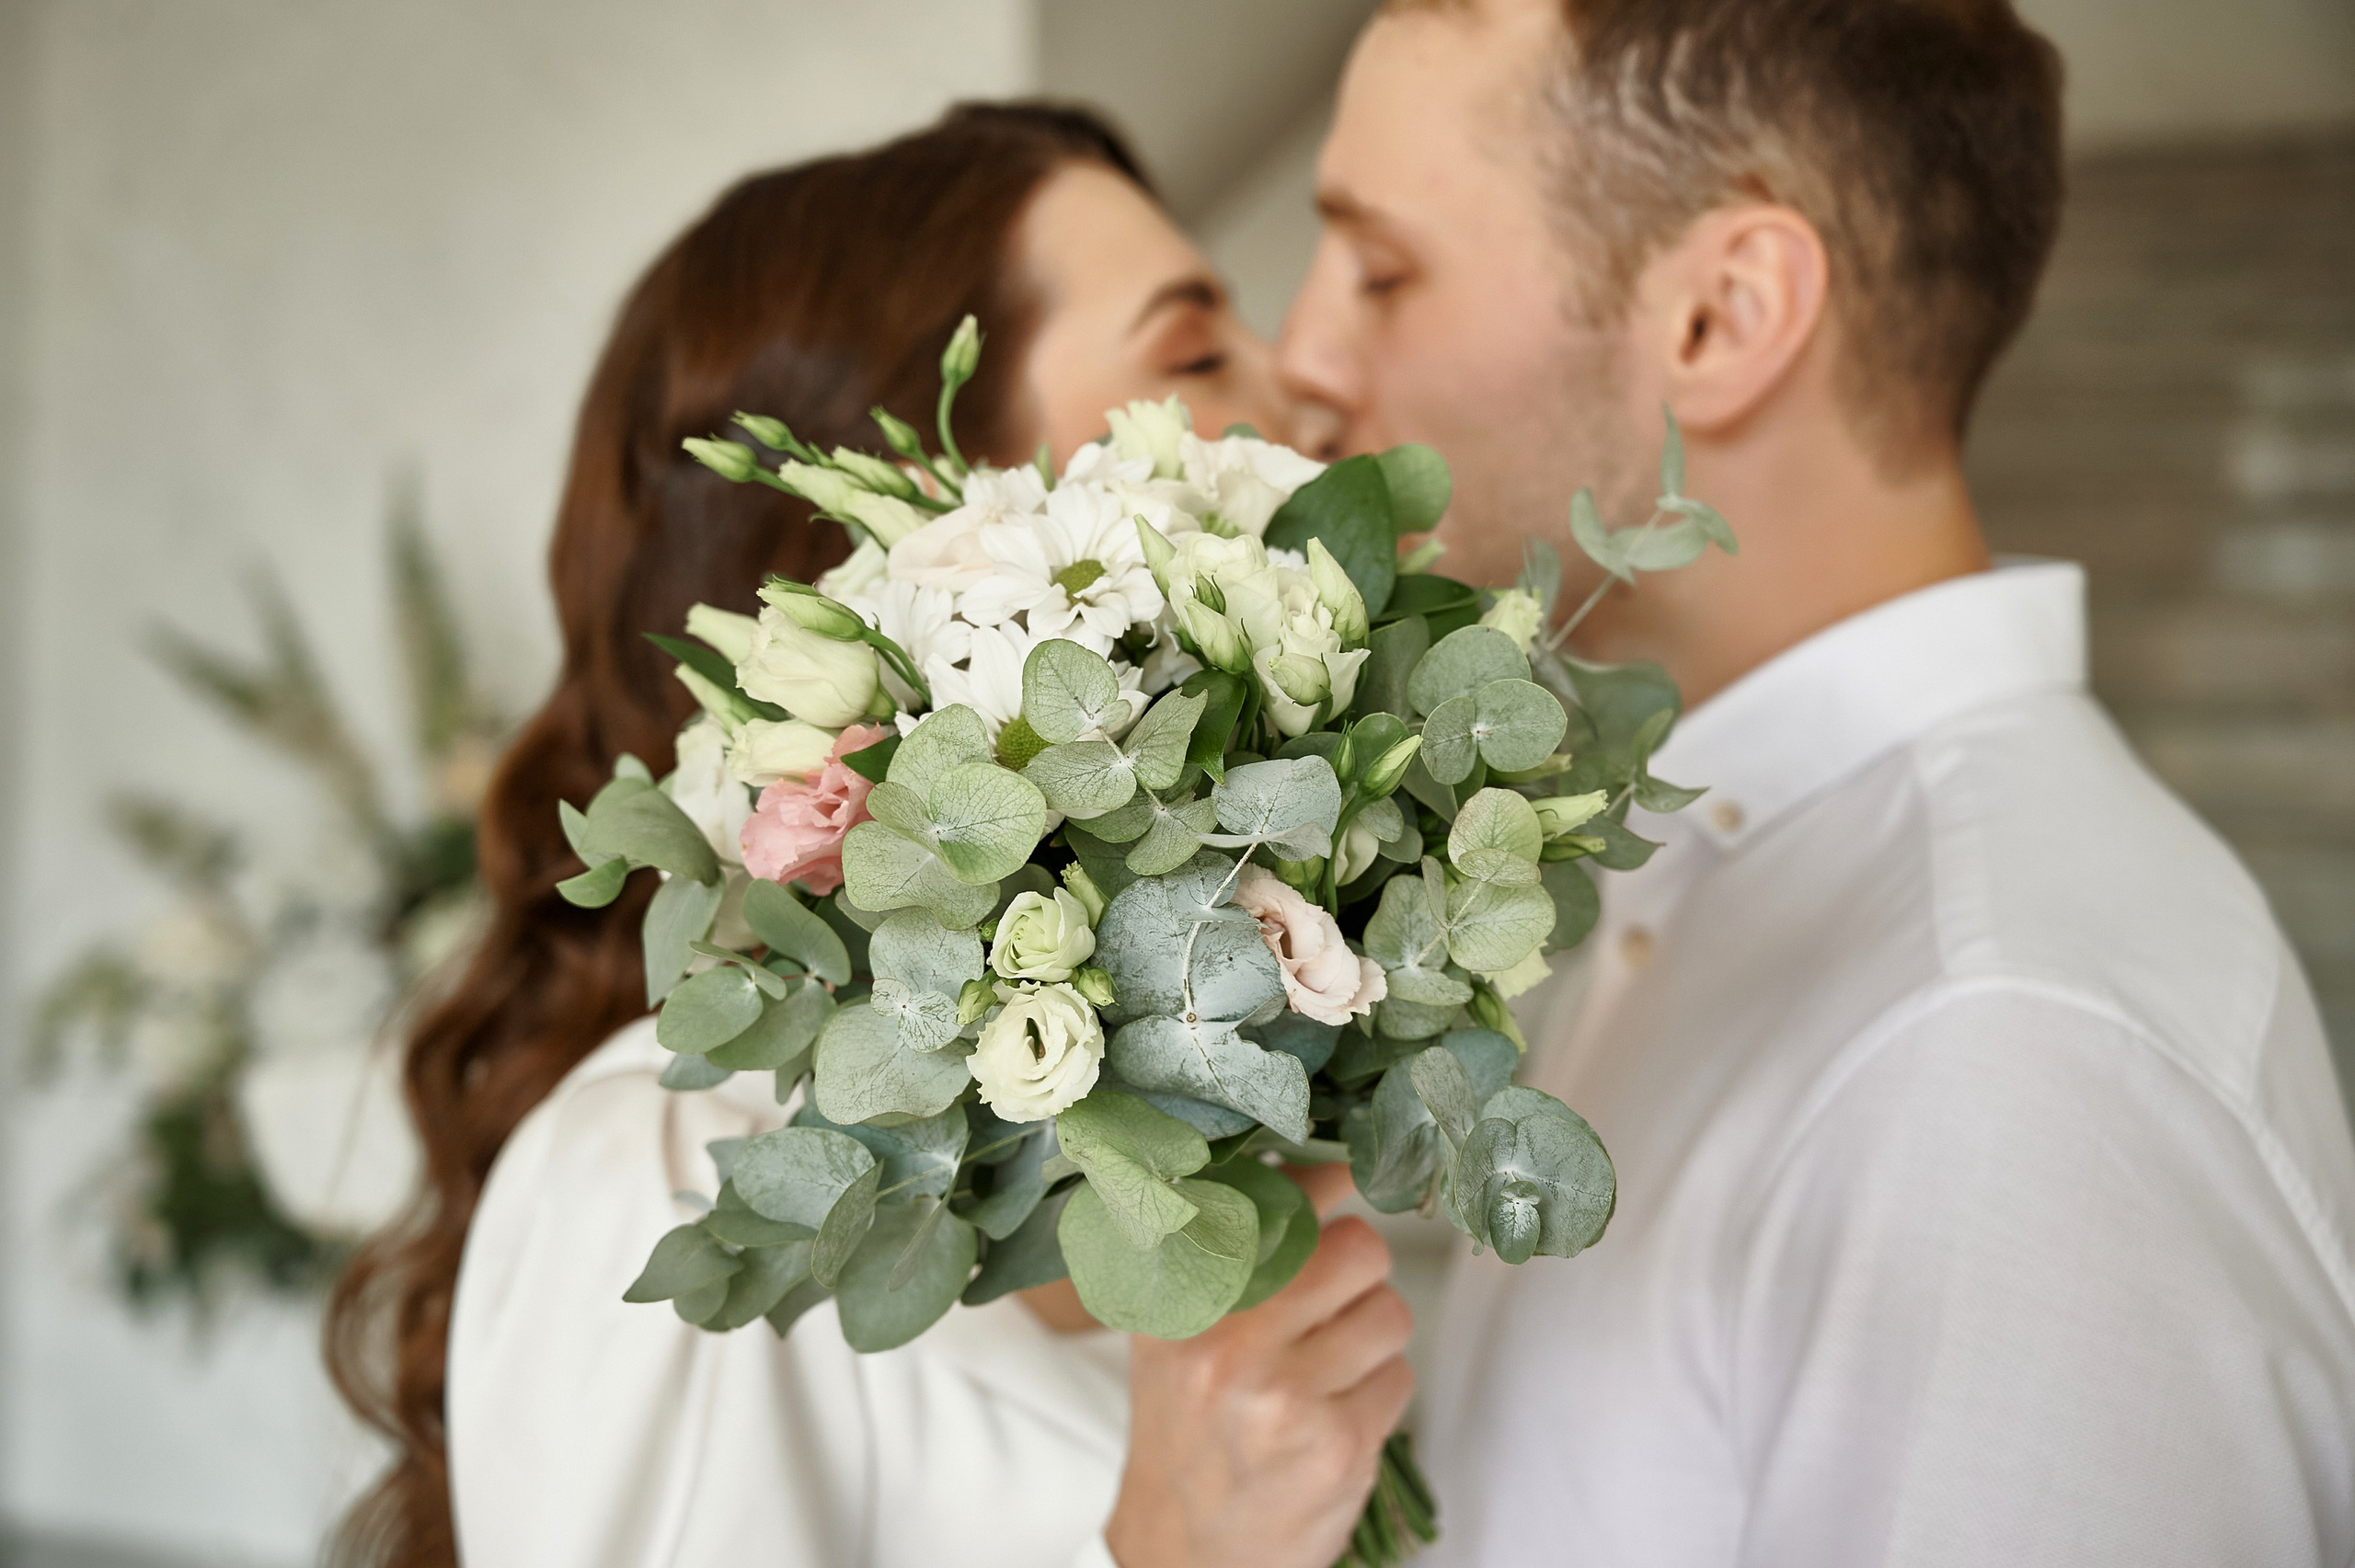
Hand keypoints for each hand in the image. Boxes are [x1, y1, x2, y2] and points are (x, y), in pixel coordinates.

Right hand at [1104, 1169, 1414, 1567]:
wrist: (1181, 1552)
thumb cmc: (1187, 1426)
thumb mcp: (1173, 1330)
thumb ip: (1223, 1248)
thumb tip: (1309, 1162)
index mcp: (1183, 1298)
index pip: (1277, 1199)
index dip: (1329, 1178)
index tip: (1347, 1173)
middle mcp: (1226, 1342)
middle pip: (1360, 1249)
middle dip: (1361, 1274)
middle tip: (1333, 1305)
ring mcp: (1283, 1398)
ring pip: (1392, 1314)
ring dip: (1373, 1339)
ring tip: (1327, 1372)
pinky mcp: (1337, 1448)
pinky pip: (1401, 1379)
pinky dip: (1378, 1395)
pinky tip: (1332, 1419)